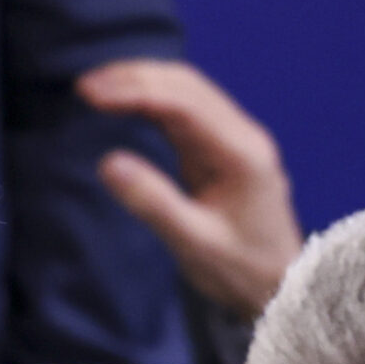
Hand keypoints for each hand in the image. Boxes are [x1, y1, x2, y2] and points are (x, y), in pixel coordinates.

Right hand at [79, 59, 303, 319]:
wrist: (280, 286)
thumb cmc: (241, 270)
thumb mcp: (194, 244)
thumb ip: (153, 203)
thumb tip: (108, 163)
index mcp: (241, 154)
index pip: (184, 104)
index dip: (135, 91)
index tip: (89, 93)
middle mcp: (242, 136)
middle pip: (186, 86)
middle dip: (134, 77)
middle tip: (85, 85)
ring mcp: (234, 139)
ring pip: (187, 91)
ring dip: (143, 83)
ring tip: (96, 88)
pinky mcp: (221, 148)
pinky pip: (186, 110)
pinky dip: (153, 99)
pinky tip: (126, 100)